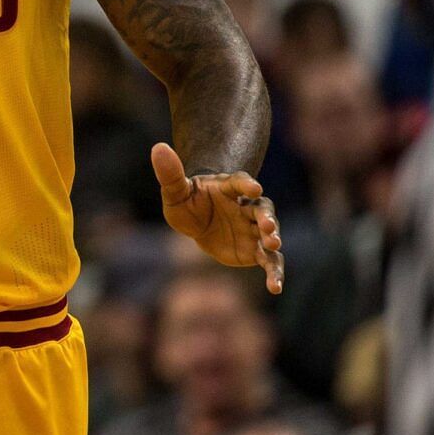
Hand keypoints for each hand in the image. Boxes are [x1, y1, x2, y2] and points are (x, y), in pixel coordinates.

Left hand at [151, 142, 283, 292]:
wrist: (199, 223)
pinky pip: (269, 261)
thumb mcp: (175, 191)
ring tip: (273, 245)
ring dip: (273, 238)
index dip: (246, 184)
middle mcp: (246, 206)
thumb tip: (158, 147)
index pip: (240, 182)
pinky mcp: (256, 249)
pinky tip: (275, 287)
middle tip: (267, 225)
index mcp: (228, 188)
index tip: (253, 187)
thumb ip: (170, 173)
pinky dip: (274, 273)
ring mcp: (253, 228)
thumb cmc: (187, 203)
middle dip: (266, 216)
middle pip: (261, 208)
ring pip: (270, 232)